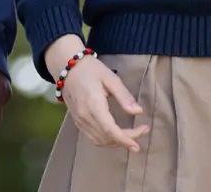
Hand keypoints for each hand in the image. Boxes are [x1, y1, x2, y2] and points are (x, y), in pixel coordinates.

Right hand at [45, 37, 146, 152]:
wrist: (68, 68)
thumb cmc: (90, 69)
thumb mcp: (111, 78)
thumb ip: (124, 96)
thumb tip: (138, 112)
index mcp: (93, 105)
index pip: (110, 130)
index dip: (126, 139)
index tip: (139, 142)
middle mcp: (84, 116)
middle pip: (107, 138)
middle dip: (126, 140)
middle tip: (142, 131)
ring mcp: (79, 120)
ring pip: (99, 141)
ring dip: (117, 142)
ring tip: (132, 135)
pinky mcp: (77, 121)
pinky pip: (92, 137)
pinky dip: (107, 141)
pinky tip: (117, 136)